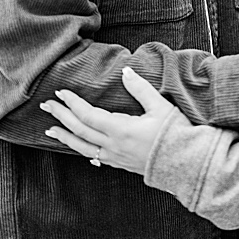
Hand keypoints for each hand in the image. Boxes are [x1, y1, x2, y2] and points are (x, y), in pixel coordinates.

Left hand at [40, 69, 181, 173]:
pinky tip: (82, 150)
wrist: (192, 167)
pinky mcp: (124, 165)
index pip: (87, 115)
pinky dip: (84, 151)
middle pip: (80, 130)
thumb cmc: (177, 135)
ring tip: (50, 132)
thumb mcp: (160, 107)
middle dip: (61, 117)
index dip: (72, 103)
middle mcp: (114, 146)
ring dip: (66, 138)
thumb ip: (140, 89)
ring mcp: (117, 158)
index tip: (60, 93)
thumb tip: (126, 72)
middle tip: (46, 106)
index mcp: (121, 130)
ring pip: (84, 148)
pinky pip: (97, 158)